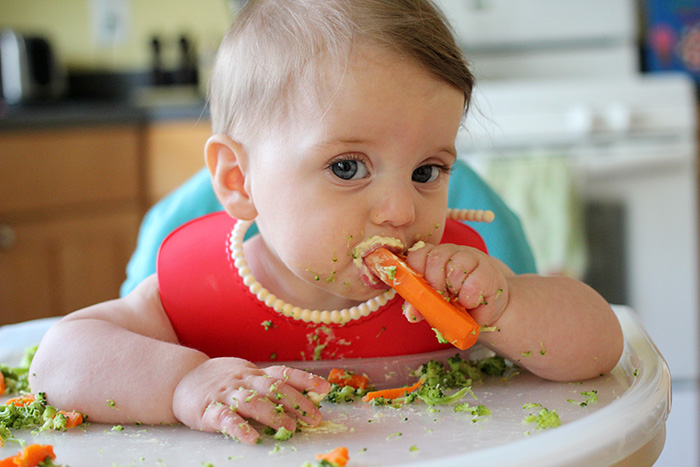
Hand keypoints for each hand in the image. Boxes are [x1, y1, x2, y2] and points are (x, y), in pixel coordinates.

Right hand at [172, 357, 330, 443]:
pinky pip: (225, 418)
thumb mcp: (247, 377)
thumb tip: (306, 398)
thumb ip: (271, 385)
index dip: (305, 379)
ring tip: (289, 429)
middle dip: (296, 402)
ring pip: (252, 402)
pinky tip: (252, 439)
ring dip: (272, 415)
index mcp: (255, 374)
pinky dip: (239, 428)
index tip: (325, 389)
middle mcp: (244, 381)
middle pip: (273, 388)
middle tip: (314, 418)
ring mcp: (226, 394)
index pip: (283, 373)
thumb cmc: (222, 381)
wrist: (181, 378)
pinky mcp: (208, 410)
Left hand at [404, 243, 508, 326]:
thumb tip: (411, 313)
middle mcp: (449, 252)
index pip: (417, 254)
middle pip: (435, 258)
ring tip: (458, 301)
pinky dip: (469, 297)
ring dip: (454, 290)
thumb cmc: (454, 303)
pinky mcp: (488, 270)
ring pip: (456, 267)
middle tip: (441, 298)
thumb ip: (419, 305)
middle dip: (435, 284)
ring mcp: (470, 257)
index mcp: (430, 257)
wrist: (484, 308)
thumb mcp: (434, 304)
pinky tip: (470, 303)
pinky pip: (475, 281)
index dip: (417, 272)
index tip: (422, 290)